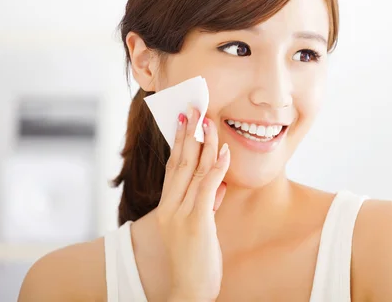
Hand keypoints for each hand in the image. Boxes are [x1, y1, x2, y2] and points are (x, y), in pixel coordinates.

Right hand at [155, 105, 229, 301]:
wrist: (188, 290)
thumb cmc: (195, 259)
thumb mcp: (200, 227)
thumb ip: (206, 204)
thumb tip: (219, 185)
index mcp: (168, 207)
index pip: (173, 167)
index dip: (180, 142)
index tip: (186, 120)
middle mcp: (170, 207)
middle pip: (180, 162)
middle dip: (189, 133)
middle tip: (195, 108)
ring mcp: (180, 215)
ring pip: (193, 171)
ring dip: (204, 143)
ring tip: (210, 121)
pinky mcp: (195, 224)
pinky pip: (206, 189)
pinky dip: (216, 169)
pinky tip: (223, 152)